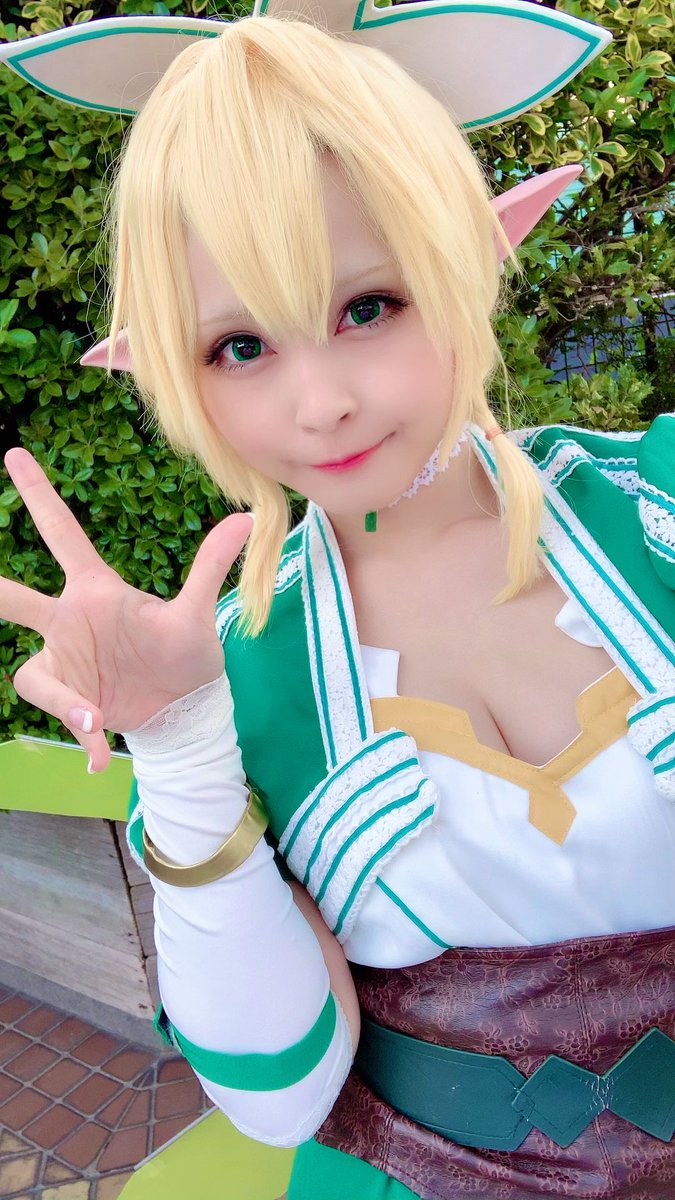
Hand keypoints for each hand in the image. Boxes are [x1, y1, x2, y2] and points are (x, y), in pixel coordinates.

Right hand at [1, 448, 252, 771]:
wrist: (185, 707)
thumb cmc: (188, 653)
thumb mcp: (198, 615)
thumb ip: (211, 567)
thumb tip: (247, 520)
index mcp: (98, 589)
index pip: (62, 536)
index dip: (39, 496)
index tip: (14, 452)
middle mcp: (71, 620)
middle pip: (18, 601)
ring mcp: (67, 660)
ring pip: (29, 672)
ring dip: (61, 699)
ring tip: (96, 718)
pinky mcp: (72, 697)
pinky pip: (61, 712)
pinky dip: (83, 735)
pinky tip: (102, 754)